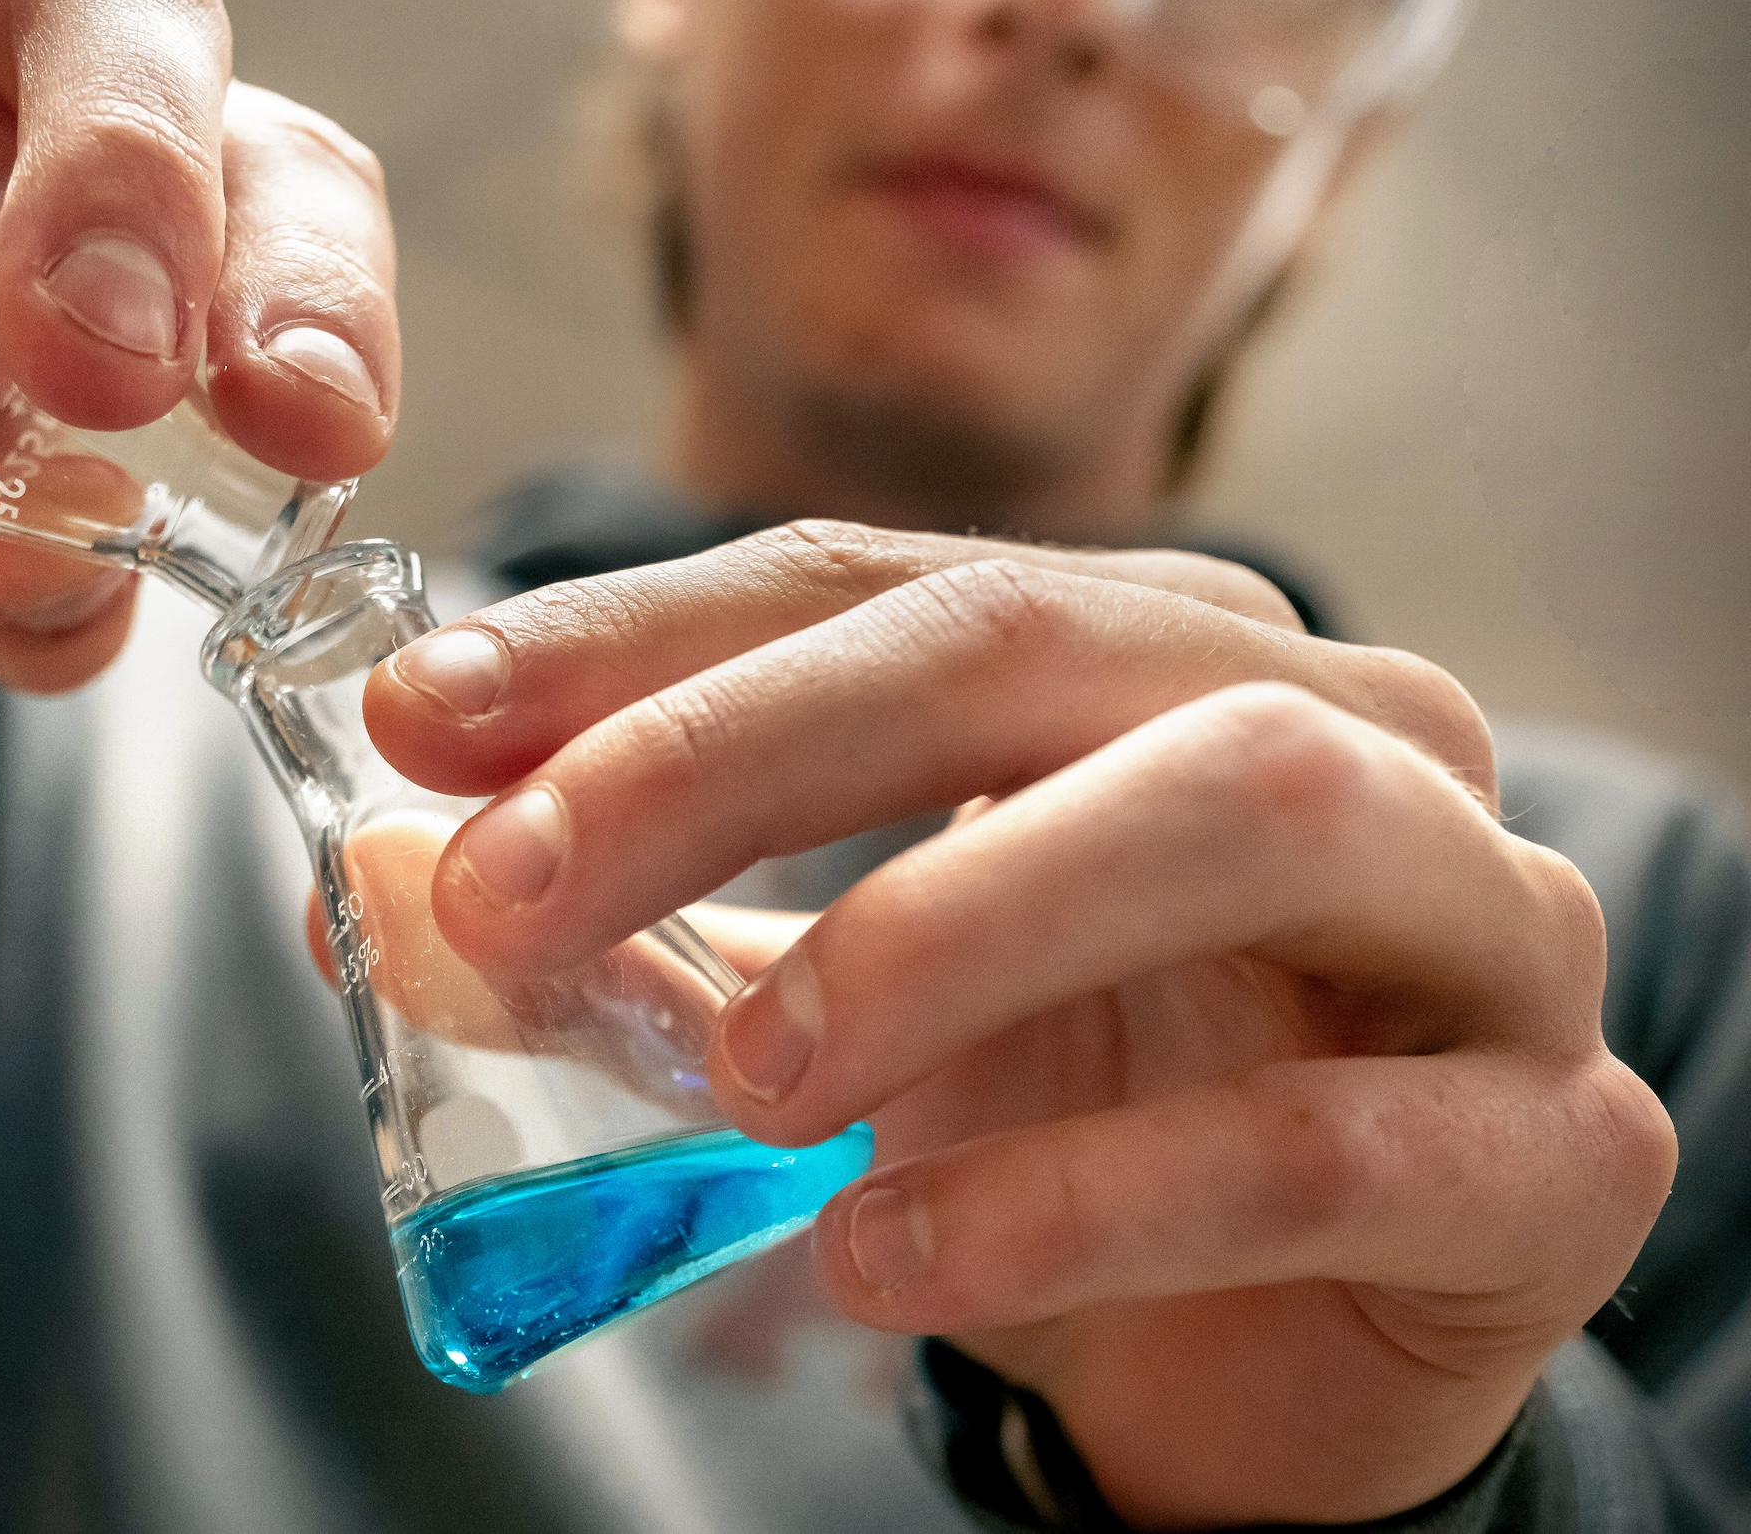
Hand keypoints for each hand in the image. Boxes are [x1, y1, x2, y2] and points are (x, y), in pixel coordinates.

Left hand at [365, 524, 1674, 1526]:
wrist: (1290, 1347)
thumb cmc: (1072, 1119)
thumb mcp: (826, 1006)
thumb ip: (638, 939)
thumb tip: (378, 893)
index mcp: (1152, 651)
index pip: (872, 585)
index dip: (634, 641)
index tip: (421, 718)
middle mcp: (1337, 723)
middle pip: (1026, 643)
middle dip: (739, 749)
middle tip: (518, 885)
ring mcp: (1476, 914)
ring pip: (1239, 806)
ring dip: (951, 922)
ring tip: (754, 1078)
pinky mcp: (1553, 1145)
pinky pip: (1320, 1136)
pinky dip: (1082, 1200)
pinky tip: (891, 1263)